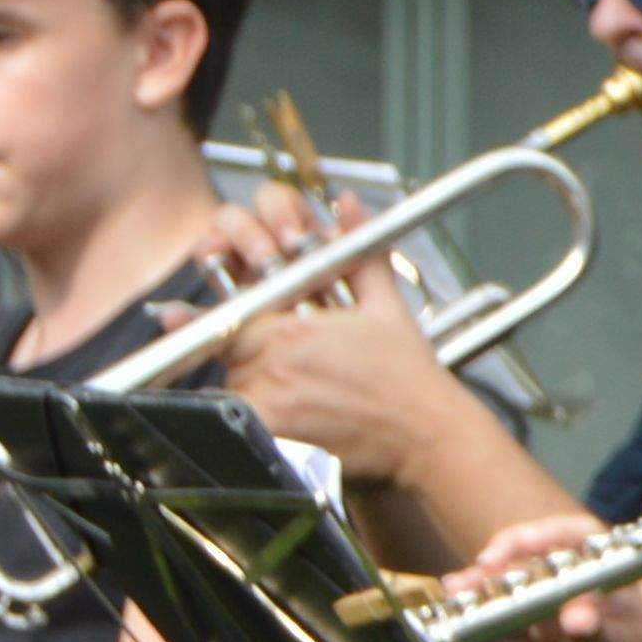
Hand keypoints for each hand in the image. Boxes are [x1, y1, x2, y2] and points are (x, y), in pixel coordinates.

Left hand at [213, 233, 469, 480]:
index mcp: (289, 327)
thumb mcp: (386, 303)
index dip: (221, 308)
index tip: (213, 312)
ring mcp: (269, 401)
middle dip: (242, 343)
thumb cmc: (408, 377)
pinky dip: (245, 415)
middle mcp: (271, 362)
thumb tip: (346, 205)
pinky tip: (279, 413)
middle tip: (280, 355)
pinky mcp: (272, 436)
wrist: (428, 435)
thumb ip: (355, 248)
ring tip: (295, 386)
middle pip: (225, 346)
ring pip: (232, 383)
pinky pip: (234, 420)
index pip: (225, 311)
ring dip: (248, 380)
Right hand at [463, 505, 641, 641]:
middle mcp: (578, 584)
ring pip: (516, 588)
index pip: (579, 537)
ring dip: (486, 587)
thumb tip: (575, 617)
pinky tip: (461, 616)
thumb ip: (596, 631)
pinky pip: (509, 621)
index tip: (524, 542)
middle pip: (537, 559)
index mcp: (608, 576)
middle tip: (481, 567)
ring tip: (455, 589)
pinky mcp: (540, 635)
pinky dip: (487, 618)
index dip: (549, 533)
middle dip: (506, 559)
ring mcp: (556, 608)